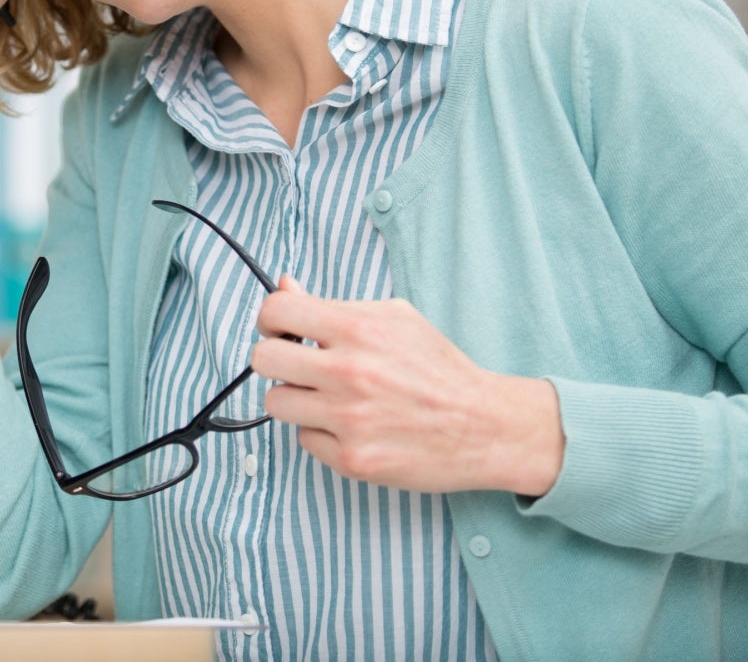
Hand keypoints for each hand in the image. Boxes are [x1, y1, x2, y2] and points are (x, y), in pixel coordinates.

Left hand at [250, 276, 563, 495]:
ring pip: (276, 402)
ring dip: (296, 398)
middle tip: (299, 365)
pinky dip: (321, 432)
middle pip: (263, 359)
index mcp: (360, 328)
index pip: (278, 310)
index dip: (272, 318)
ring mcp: (349, 419)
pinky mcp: (353, 460)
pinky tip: (351, 426)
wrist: (484, 427)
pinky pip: (305, 439)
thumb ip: (336, 305)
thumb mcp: (395, 319)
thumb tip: (287, 287)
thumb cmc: (439, 370)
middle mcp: (349, 372)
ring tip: (327, 397)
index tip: (282, 328)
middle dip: (276, 358)